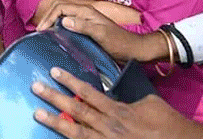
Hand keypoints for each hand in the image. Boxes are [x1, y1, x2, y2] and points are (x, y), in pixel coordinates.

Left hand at [31, 67, 202, 138]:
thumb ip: (126, 93)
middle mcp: (109, 128)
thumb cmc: (166, 121)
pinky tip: (56, 136)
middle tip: (35, 87)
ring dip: (55, 122)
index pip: (88, 93)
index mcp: (118, 111)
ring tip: (37, 113)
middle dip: (54, 98)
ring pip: (75, 133)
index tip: (54, 71)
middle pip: (76, 111)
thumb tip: (111, 83)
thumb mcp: (147, 101)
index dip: (70, 82)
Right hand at [36, 4, 165, 62]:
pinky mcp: (86, 28)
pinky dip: (58, 26)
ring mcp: (85, 20)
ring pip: (63, 14)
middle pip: (59, 8)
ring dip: (52, 20)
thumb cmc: (119, 43)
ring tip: (44, 33)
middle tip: (39, 31)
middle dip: (47, 16)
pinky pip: (68, 23)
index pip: (60, 7)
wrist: (134, 50)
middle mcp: (84, 13)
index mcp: (86, 11)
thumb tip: (63, 21)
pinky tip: (56, 36)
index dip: (49, 17)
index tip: (41, 30)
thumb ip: (83, 26)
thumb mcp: (101, 35)